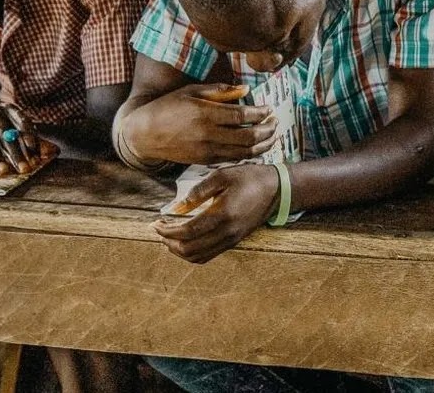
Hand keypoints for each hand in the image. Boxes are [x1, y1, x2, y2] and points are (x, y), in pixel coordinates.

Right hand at [0, 89, 38, 174]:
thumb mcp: (5, 117)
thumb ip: (19, 133)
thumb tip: (40, 154)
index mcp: (8, 109)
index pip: (22, 121)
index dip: (29, 136)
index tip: (35, 149)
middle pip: (7, 134)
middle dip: (16, 153)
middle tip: (24, 169)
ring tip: (3, 171)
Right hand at [124, 83, 277, 164]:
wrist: (144, 134)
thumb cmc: (168, 107)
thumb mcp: (191, 92)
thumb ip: (220, 91)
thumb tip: (246, 90)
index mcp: (205, 113)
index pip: (243, 116)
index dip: (261, 113)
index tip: (269, 108)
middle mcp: (208, 134)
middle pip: (249, 137)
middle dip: (267, 130)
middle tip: (275, 122)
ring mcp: (207, 150)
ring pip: (245, 152)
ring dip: (263, 144)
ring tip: (272, 136)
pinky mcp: (205, 161)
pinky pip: (234, 159)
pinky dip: (249, 154)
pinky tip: (257, 146)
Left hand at [153, 164, 280, 262]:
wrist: (277, 189)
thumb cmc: (249, 178)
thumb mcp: (222, 176)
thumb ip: (198, 192)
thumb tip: (177, 207)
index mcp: (222, 215)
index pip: (187, 232)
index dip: (167, 231)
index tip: (155, 223)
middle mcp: (227, 233)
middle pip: (190, 249)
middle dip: (169, 243)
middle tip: (159, 230)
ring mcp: (232, 240)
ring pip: (198, 257)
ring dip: (179, 251)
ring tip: (168, 238)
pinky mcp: (234, 241)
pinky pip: (209, 255)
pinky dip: (192, 253)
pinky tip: (185, 242)